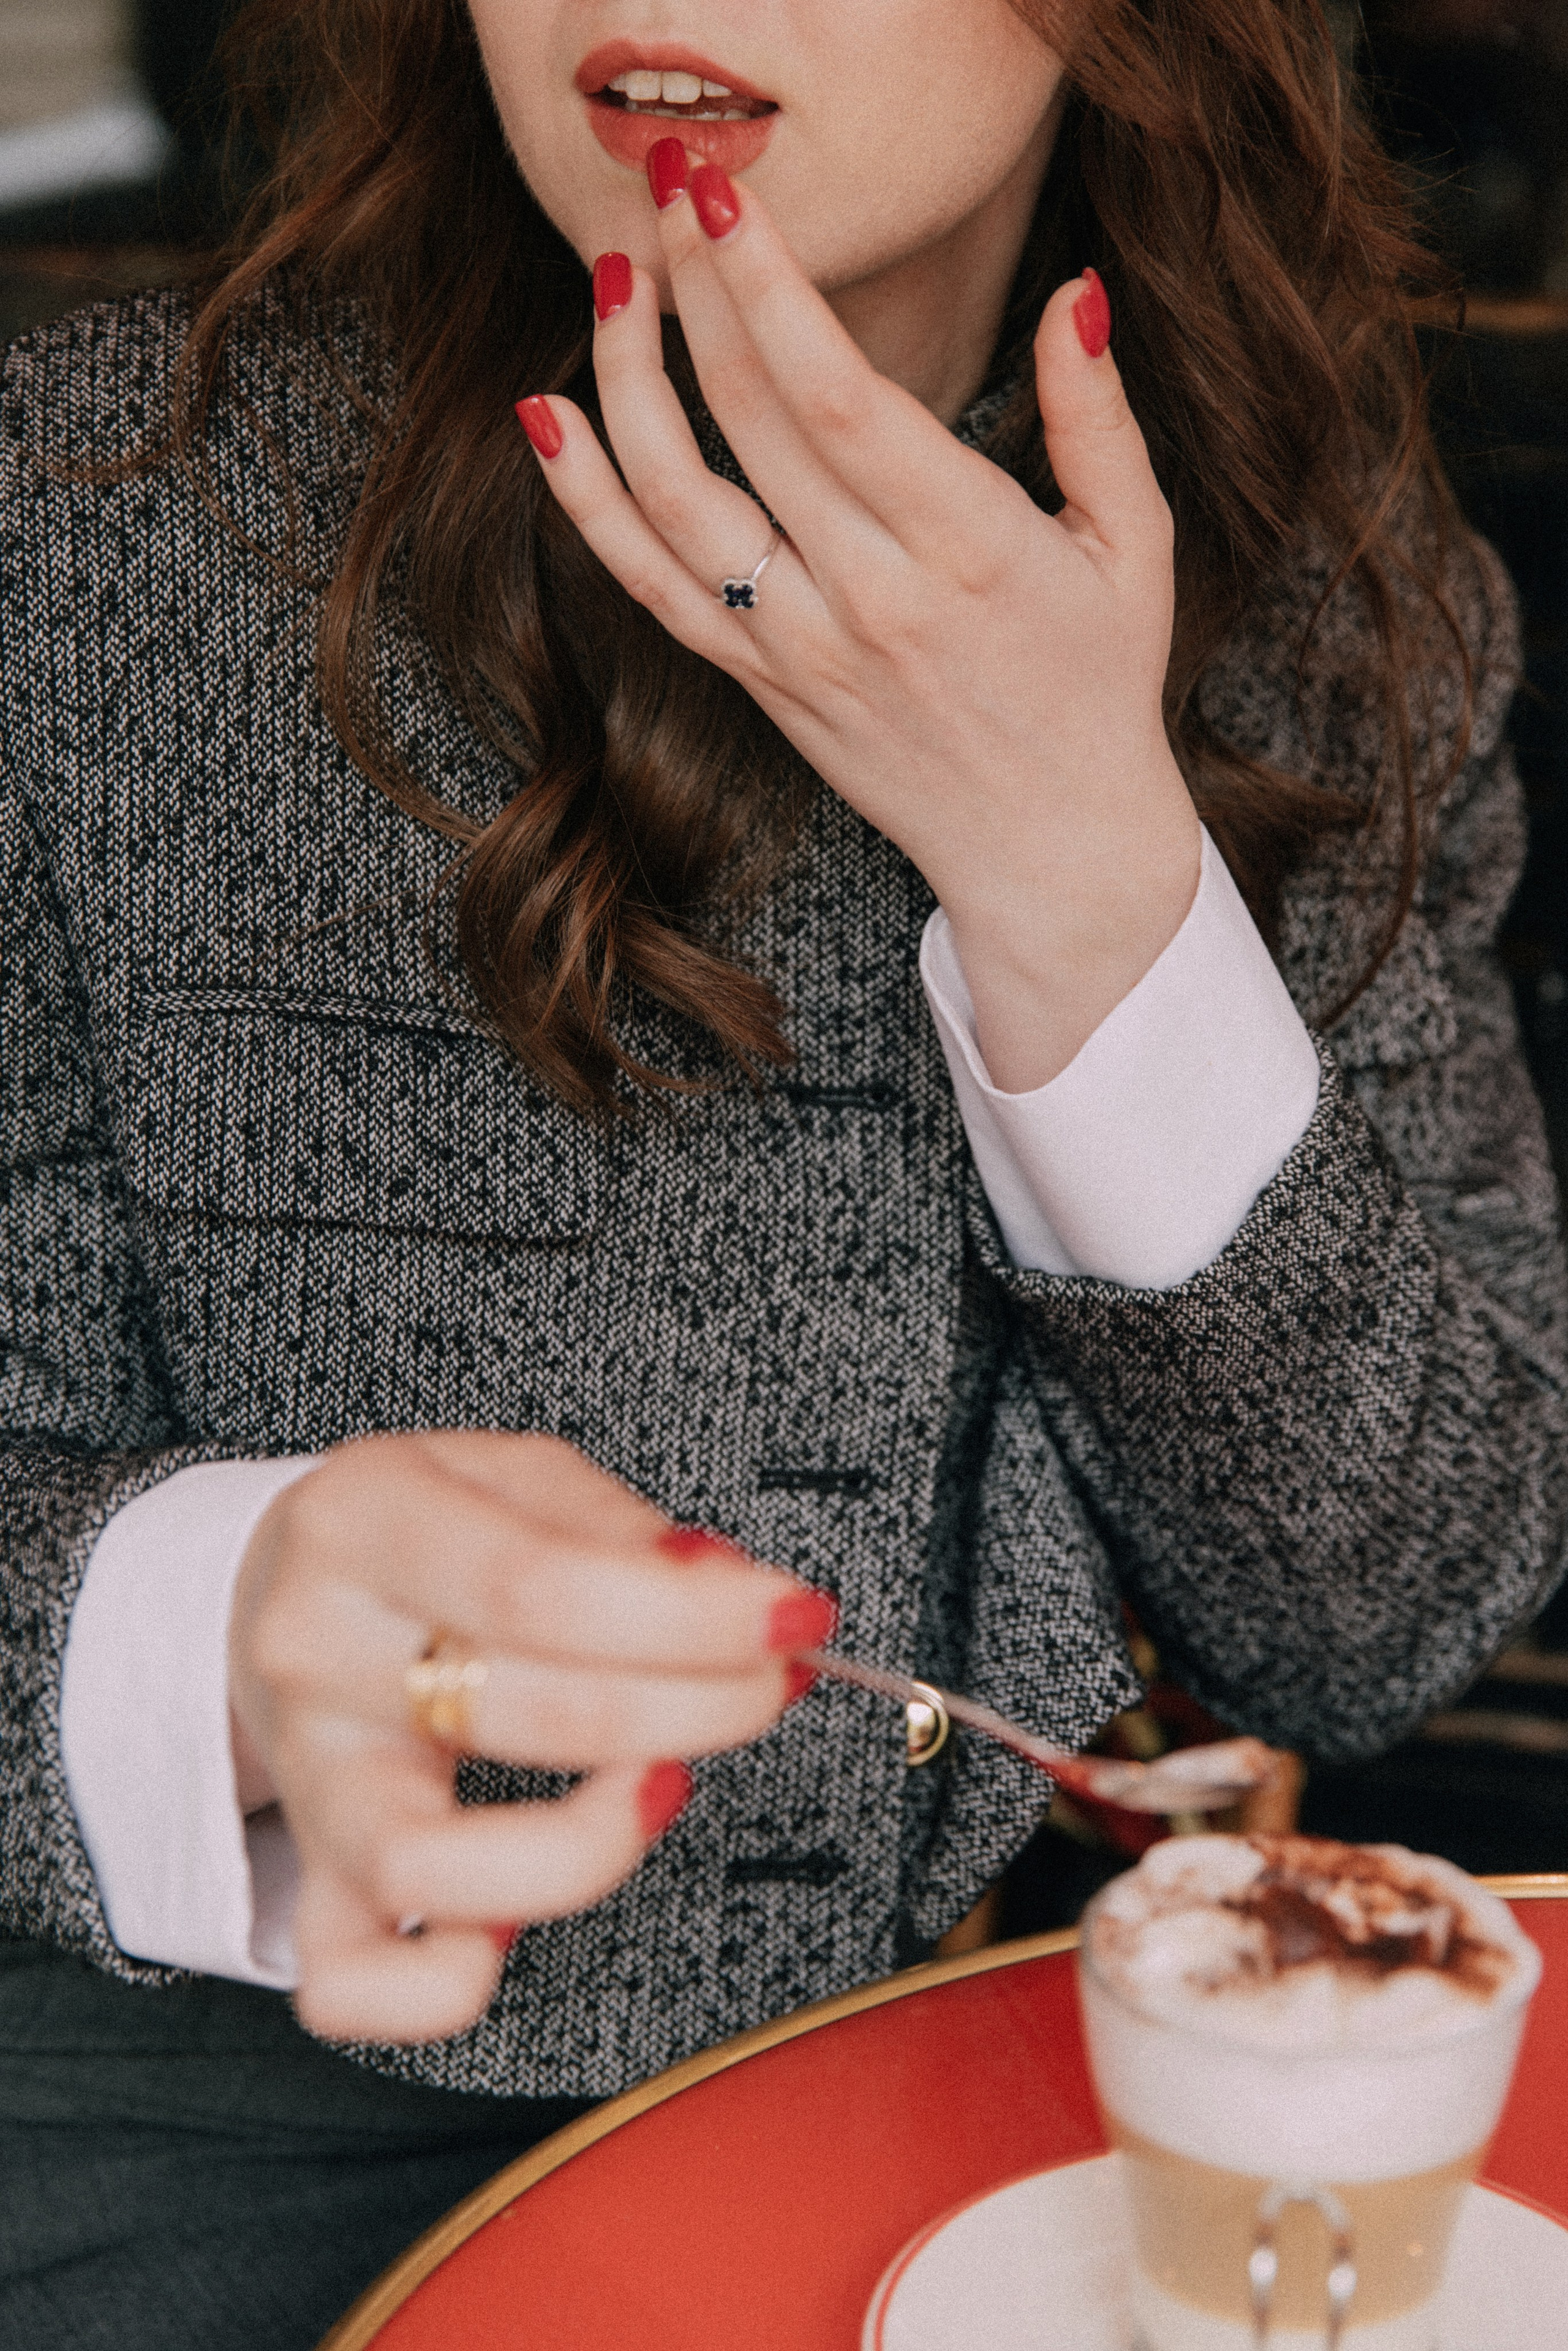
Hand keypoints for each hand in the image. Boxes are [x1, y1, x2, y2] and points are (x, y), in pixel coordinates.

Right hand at [228, 1431, 829, 2041]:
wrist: (282, 1587)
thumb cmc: (428, 1533)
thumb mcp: (515, 1474)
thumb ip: (620, 1529)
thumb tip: (731, 1591)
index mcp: (364, 1519)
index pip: (540, 1585)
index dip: (691, 1616)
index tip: (792, 1616)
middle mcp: (315, 1648)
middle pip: (523, 1714)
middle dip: (695, 1707)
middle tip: (769, 1684)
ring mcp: (308, 1776)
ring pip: (425, 1869)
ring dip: (587, 1846)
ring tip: (657, 1785)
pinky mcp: (312, 1877)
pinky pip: (355, 1986)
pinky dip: (446, 1983)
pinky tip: (521, 1920)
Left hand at [519, 151, 1200, 1091]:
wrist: (1051, 850)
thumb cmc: (1098, 687)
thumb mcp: (1135, 546)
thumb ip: (1096, 418)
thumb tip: (1075, 296)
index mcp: (968, 547)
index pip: (837, 394)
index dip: (767, 285)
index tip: (722, 193)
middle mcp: (870, 599)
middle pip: (745, 420)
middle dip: (694, 285)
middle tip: (667, 180)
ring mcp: (802, 650)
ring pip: (676, 501)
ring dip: (626, 379)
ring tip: (614, 277)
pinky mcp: (762, 686)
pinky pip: (651, 588)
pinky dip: (589, 505)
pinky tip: (550, 418)